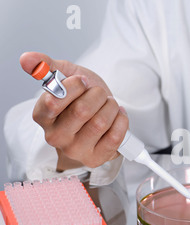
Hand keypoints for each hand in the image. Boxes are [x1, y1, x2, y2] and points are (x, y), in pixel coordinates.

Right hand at [20, 52, 128, 170]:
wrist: (102, 117)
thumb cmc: (83, 99)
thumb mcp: (67, 77)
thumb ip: (47, 67)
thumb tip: (27, 59)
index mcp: (42, 116)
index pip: (53, 101)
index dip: (75, 86)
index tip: (83, 81)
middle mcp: (56, 137)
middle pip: (81, 111)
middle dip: (97, 95)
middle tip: (99, 93)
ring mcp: (76, 150)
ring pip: (100, 123)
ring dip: (111, 107)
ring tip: (109, 105)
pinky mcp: (96, 158)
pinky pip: (115, 136)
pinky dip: (121, 120)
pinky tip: (117, 116)